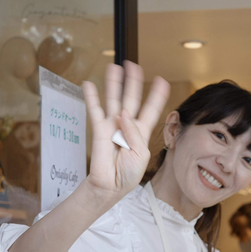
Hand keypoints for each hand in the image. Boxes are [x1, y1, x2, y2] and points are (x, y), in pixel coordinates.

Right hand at [82, 61, 169, 199]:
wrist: (110, 185)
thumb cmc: (128, 174)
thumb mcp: (140, 154)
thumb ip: (134, 133)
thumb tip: (123, 114)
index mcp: (141, 132)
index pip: (151, 109)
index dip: (157, 96)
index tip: (162, 81)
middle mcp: (127, 125)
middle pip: (131, 98)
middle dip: (133, 82)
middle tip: (133, 65)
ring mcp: (112, 125)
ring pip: (113, 99)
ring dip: (113, 84)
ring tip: (114, 67)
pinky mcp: (99, 130)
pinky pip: (94, 110)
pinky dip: (91, 97)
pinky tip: (88, 84)